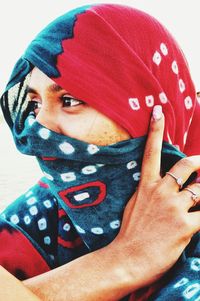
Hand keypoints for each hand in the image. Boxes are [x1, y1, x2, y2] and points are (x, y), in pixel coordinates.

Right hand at [110, 105, 199, 288]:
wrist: (127, 259)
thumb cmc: (130, 233)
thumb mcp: (136, 205)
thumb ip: (150, 191)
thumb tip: (161, 184)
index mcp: (147, 185)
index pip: (151, 151)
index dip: (156, 129)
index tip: (158, 110)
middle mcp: (161, 191)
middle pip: (188, 165)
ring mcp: (174, 206)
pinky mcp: (186, 225)